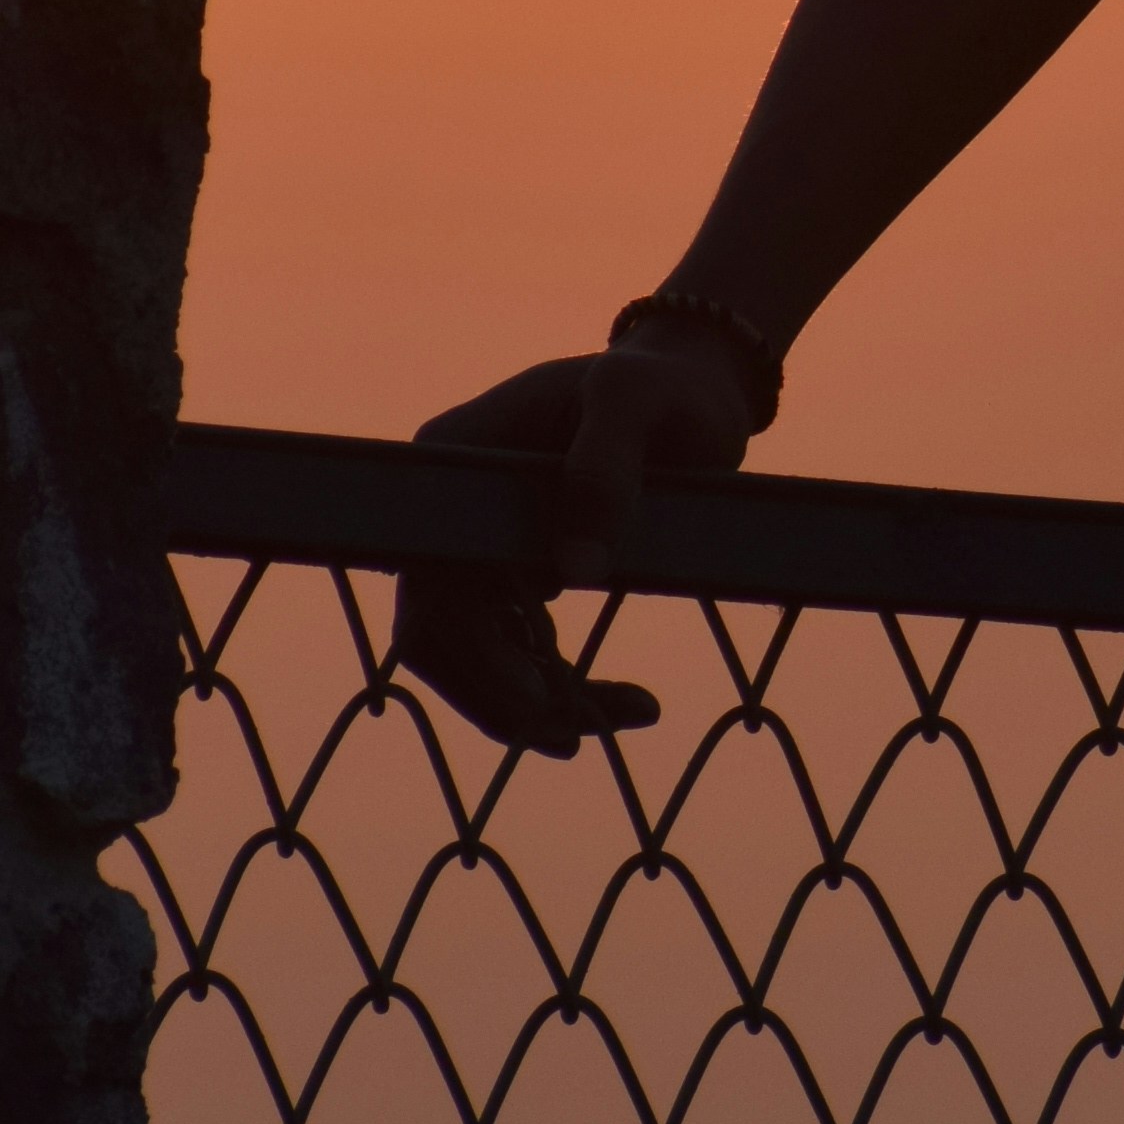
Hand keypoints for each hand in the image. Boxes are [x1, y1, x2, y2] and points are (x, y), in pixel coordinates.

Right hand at [389, 320, 763, 759]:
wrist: (694, 387)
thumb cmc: (665, 386)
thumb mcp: (639, 403)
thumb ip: (606, 467)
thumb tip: (573, 573)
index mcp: (454, 460)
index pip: (429, 582)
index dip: (470, 652)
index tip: (539, 696)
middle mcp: (453, 508)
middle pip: (441, 635)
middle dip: (505, 698)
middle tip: (579, 737)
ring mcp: (483, 542)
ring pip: (481, 656)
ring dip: (540, 705)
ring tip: (630, 715)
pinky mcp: (522, 571)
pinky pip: (524, 652)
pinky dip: (570, 689)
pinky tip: (637, 704)